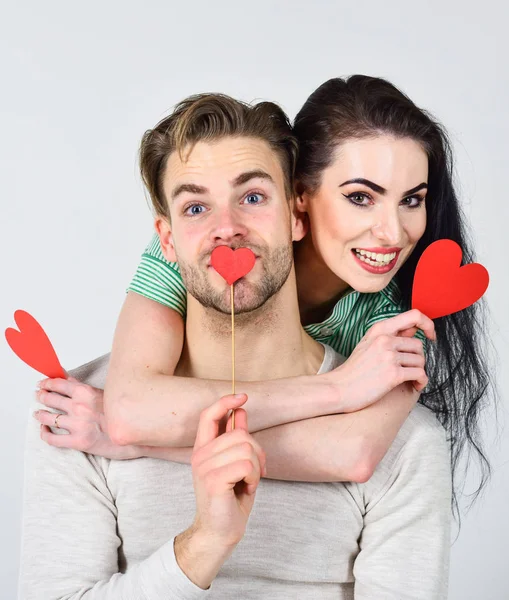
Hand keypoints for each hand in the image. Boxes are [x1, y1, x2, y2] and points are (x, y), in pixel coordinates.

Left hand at [34, 377, 142, 459]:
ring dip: (40, 414)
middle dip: (42, 396)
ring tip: (38, 413)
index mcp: (87, 393)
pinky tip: (44, 429)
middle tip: (39, 395)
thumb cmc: (125, 415)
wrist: (137, 435)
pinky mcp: (78, 442)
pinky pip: (53, 438)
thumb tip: (71, 379)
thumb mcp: (106, 395)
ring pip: (48, 417)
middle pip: (51, 398)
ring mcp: (78, 425)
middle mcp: (80, 407)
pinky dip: (44, 433)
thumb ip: (86, 388)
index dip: (48, 382)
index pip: (60, 384)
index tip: (43, 382)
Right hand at [190, 393, 265, 547]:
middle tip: (256, 472)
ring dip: (256, 468)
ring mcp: (204, 467)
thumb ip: (235, 438)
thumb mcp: (235, 463)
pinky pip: (246, 465)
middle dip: (257, 452)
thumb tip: (241, 411)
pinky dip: (254, 478)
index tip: (243, 396)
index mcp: (203, 448)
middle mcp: (200, 455)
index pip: (208, 414)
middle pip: (240, 434)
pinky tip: (246, 489)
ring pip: (246, 449)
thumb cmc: (229, 498)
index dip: (225, 401)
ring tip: (248, 482)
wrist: (220, 532)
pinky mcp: (212, 481)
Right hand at [330, 309, 434, 412]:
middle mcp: (385, 340)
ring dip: (418, 372)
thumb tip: (414, 328)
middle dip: (417, 359)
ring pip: (421, 360)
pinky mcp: (393, 374)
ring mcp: (389, 356)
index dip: (428, 324)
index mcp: (380, 329)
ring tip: (409, 379)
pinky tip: (414, 386)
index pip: (414, 316)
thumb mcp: (368, 343)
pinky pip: (420, 374)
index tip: (430, 336)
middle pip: (419, 345)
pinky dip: (421, 382)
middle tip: (408, 369)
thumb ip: (390, 335)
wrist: (339, 388)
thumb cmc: (354, 369)